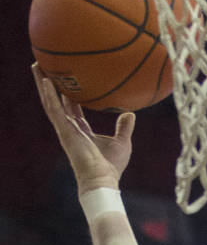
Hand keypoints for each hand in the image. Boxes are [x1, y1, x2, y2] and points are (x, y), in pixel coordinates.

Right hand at [32, 63, 134, 194]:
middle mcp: (69, 127)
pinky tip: (45, 81)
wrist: (102, 179)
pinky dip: (50, 95)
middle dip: (48, 84)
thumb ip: (124, 127)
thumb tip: (130, 113)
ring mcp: (64, 128)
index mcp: (81, 129)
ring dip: (42, 84)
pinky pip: (54, 110)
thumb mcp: (122, 142)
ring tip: (37, 65)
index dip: (67, 94)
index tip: (65, 80)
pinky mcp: (64, 131)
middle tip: (43, 66)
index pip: (71, 107)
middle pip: (55, 101)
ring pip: (50, 101)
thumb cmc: (112, 165)